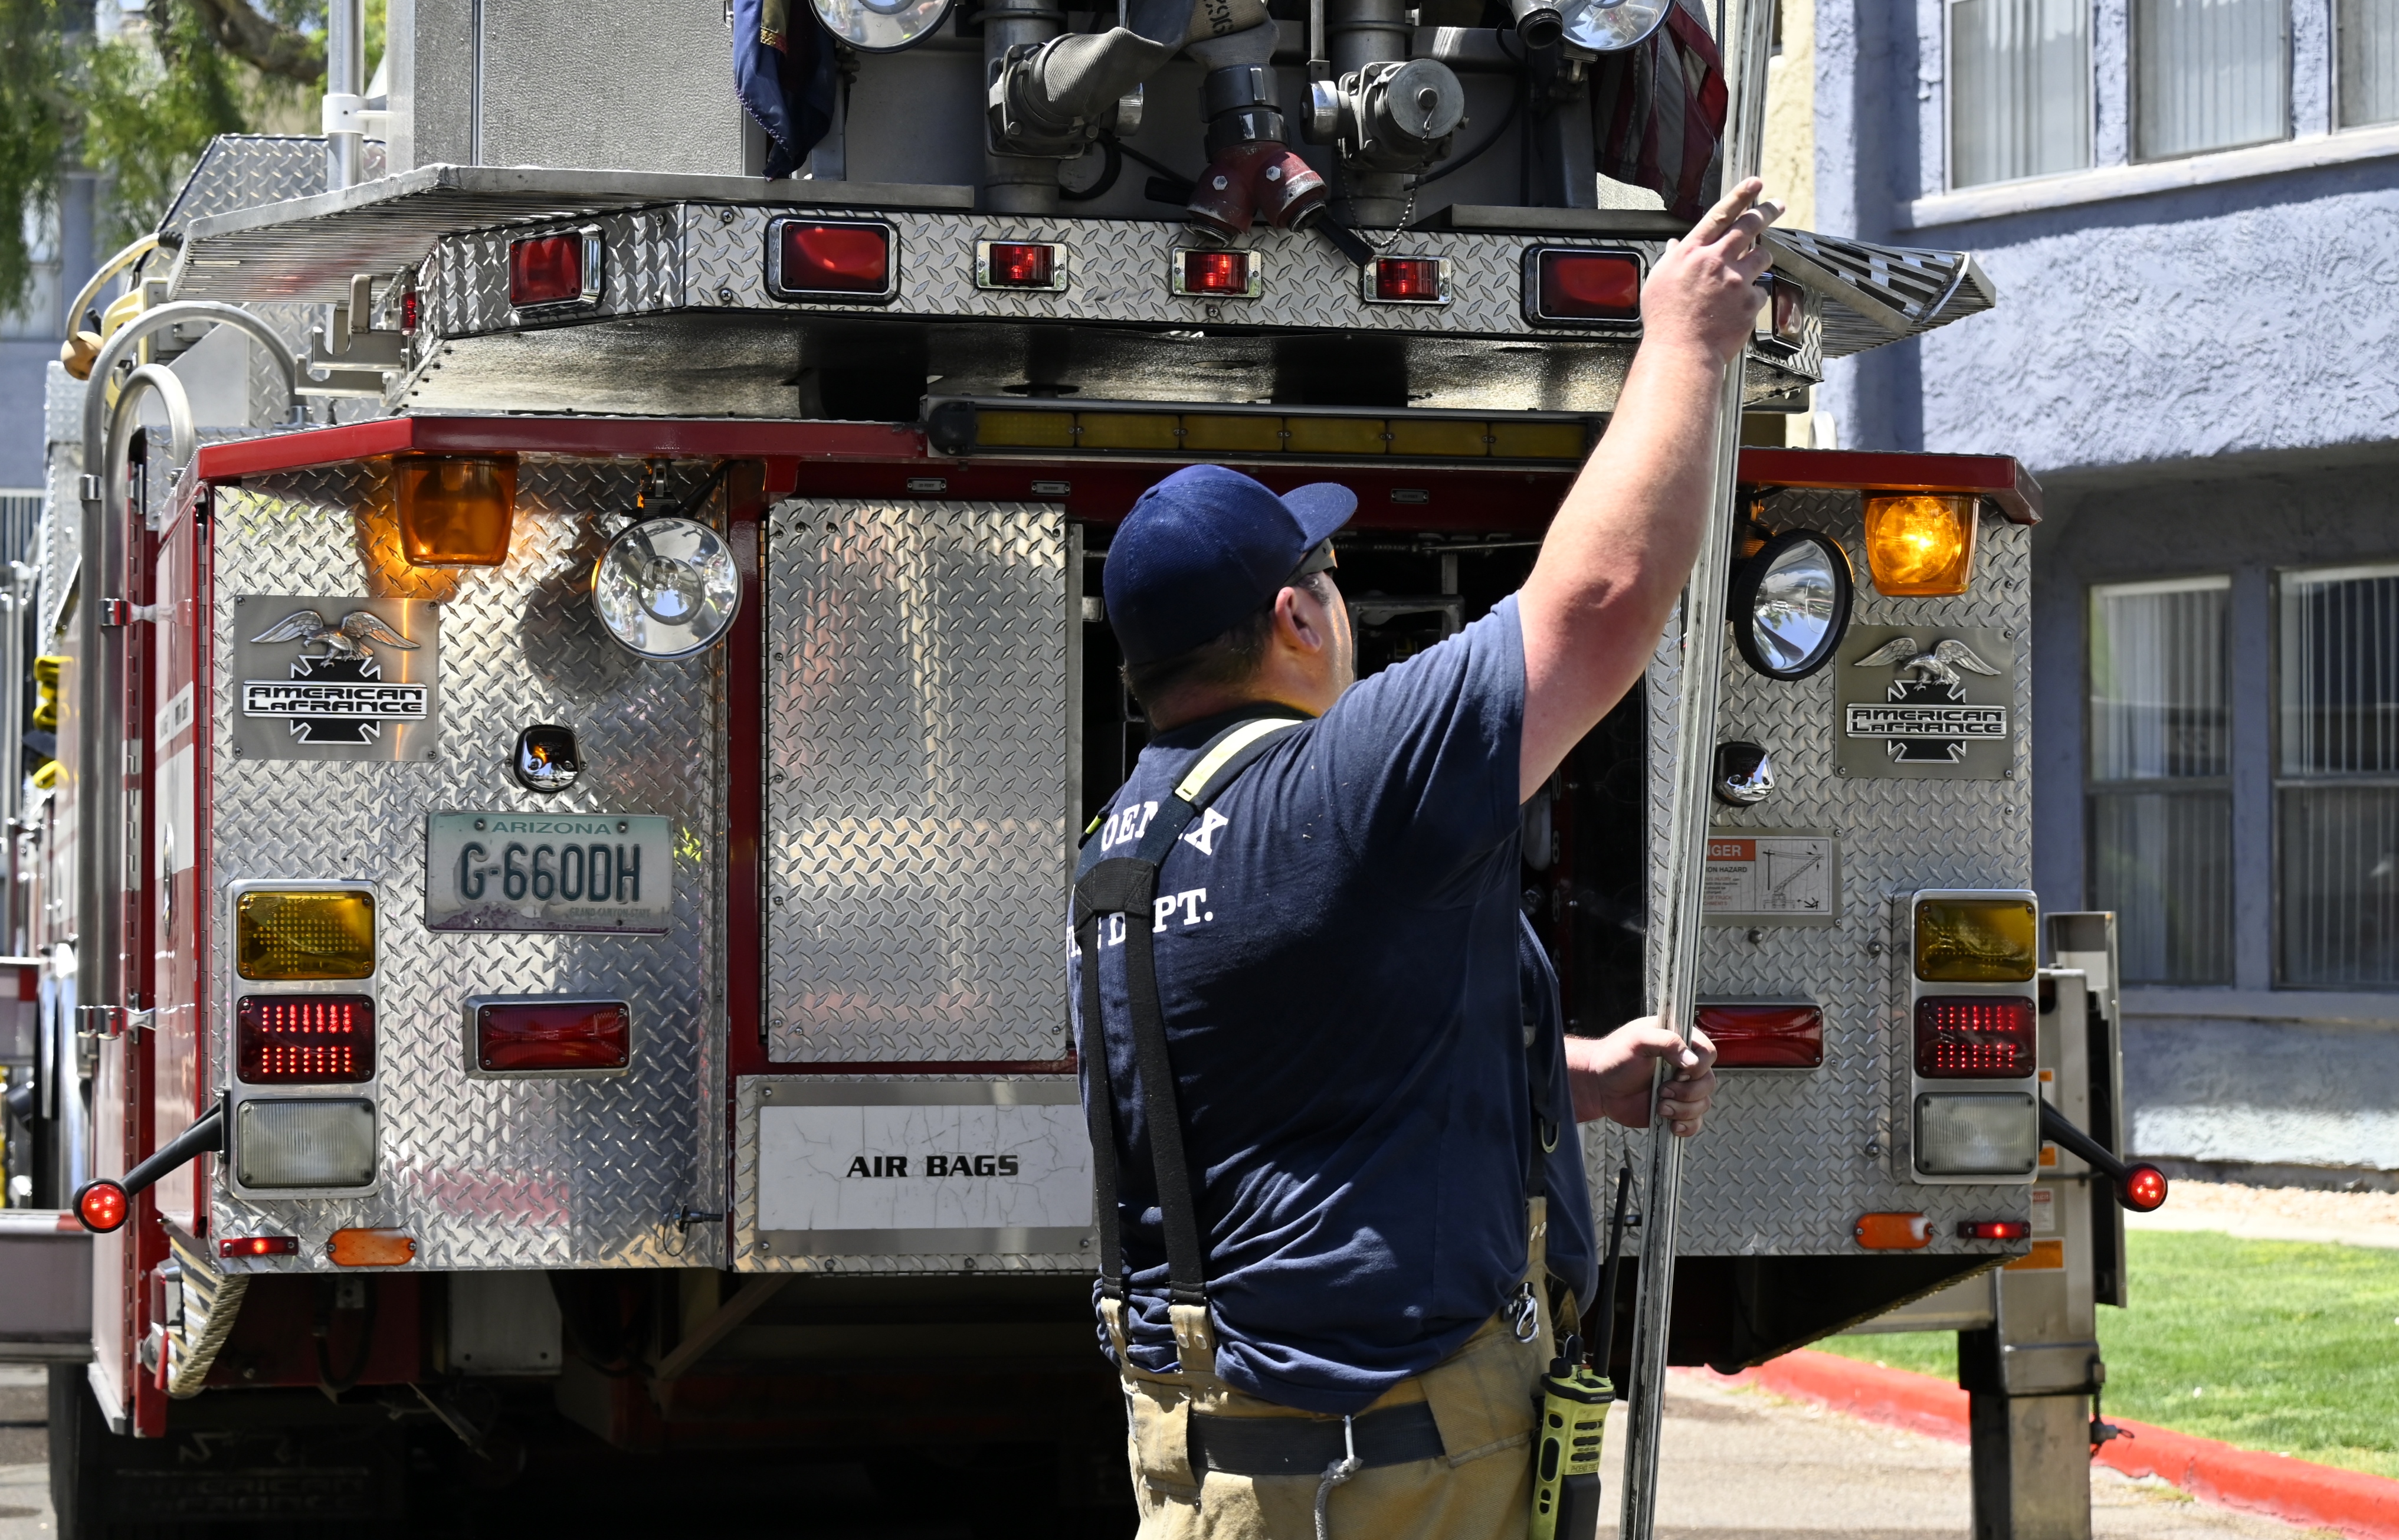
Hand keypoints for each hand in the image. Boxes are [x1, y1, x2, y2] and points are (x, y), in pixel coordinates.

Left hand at [1564, 1018, 1719, 1135]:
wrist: (1599, 1086)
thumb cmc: (1614, 1057)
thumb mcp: (1638, 1040)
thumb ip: (1666, 1041)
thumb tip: (1691, 1060)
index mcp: (1680, 1043)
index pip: (1708, 1053)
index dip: (1698, 1065)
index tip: (1678, 1071)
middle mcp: (1684, 1067)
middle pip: (1708, 1082)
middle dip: (1687, 1091)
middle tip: (1662, 1091)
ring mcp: (1682, 1090)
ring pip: (1703, 1104)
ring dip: (1682, 1108)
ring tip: (1659, 1105)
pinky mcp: (1676, 1110)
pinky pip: (1694, 1122)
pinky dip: (1686, 1125)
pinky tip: (1670, 1123)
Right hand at [1638, 177, 1782, 368]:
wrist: (1681, 353)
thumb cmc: (1665, 321)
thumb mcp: (1658, 283)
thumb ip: (1671, 260)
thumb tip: (1676, 247)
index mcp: (1692, 253)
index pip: (1720, 215)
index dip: (1740, 195)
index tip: (1754, 183)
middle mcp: (1716, 261)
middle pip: (1749, 226)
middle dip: (1767, 211)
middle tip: (1777, 204)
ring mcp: (1736, 281)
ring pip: (1762, 257)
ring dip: (1760, 259)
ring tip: (1752, 268)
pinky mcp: (1749, 302)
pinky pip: (1760, 291)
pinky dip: (1751, 297)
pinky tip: (1738, 308)